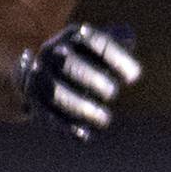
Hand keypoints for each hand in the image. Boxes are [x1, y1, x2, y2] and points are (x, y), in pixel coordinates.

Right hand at [17, 23, 140, 141]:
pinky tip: (86, 135)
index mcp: (74, 35)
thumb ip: (121, 40)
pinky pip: (48, 116)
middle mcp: (53, 53)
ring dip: (82, 108)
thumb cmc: (91, 56)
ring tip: (105, 119)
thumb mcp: (104, 43)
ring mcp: (40, 79)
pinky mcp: (35, 103)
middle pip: (70, 65)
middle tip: (113, 93)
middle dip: (93, 80)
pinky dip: (67, 128)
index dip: (117, 58)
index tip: (135, 77)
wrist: (46, 70)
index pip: (96, 42)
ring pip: (57, 93)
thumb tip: (129, 40)